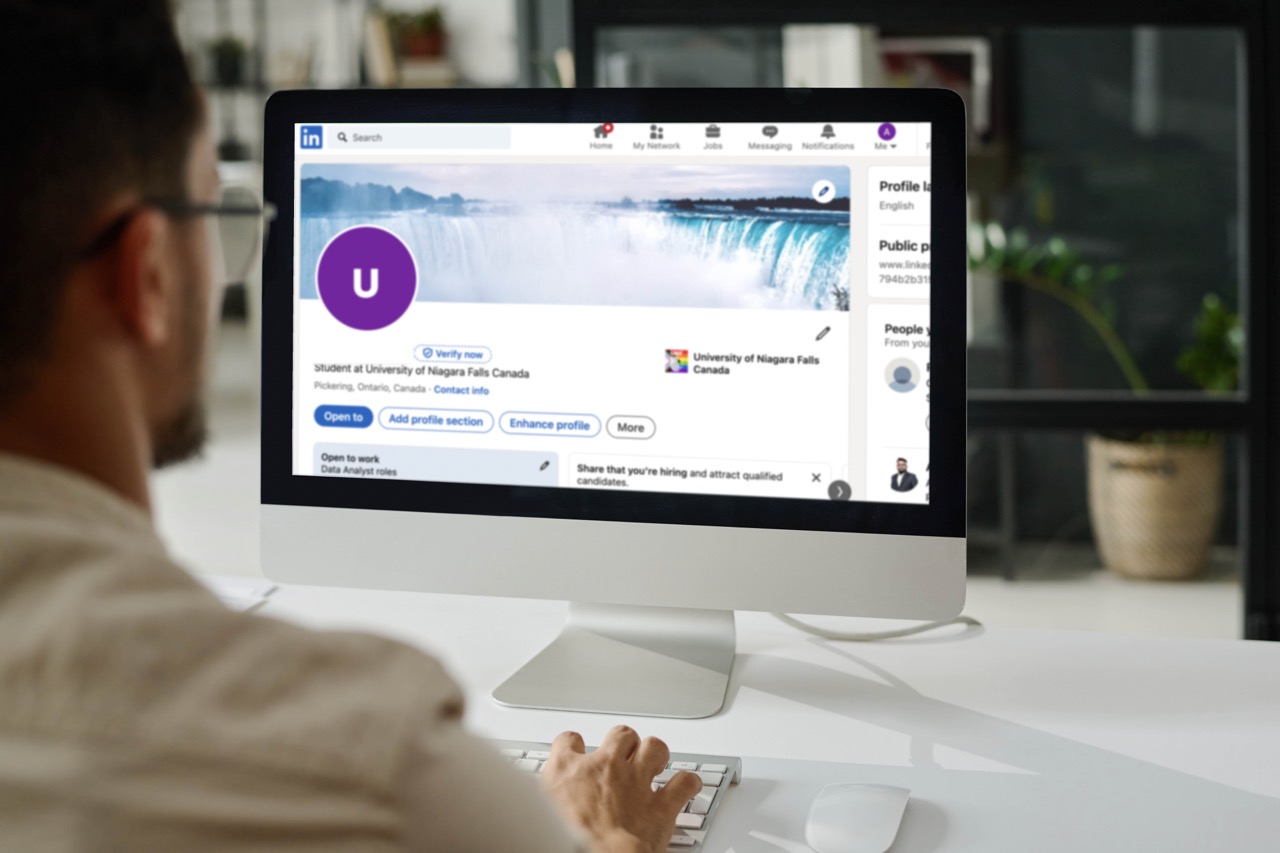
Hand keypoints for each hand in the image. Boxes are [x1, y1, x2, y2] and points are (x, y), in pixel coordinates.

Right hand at [540, 725, 702, 852]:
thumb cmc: (568, 842)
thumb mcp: (541, 811)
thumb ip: (547, 796)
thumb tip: (543, 800)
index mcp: (568, 770)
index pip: (567, 741)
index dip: (573, 744)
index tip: (575, 749)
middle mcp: (604, 768)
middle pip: (620, 734)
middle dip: (624, 742)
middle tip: (623, 753)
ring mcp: (635, 783)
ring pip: (654, 747)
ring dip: (656, 753)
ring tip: (655, 762)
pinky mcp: (660, 806)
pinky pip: (683, 783)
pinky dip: (688, 783)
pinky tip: (686, 785)